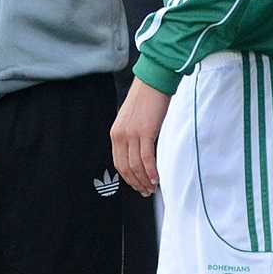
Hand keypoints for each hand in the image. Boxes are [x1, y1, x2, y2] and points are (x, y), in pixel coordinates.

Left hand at [111, 78, 169, 195]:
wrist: (152, 82)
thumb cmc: (145, 99)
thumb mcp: (131, 120)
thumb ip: (131, 137)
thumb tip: (138, 155)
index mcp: (115, 133)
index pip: (119, 163)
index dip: (129, 178)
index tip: (137, 185)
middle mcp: (120, 135)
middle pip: (126, 168)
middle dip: (137, 183)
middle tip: (146, 191)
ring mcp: (132, 134)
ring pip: (136, 166)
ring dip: (145, 180)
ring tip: (153, 187)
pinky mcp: (145, 132)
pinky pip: (147, 158)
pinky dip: (152, 171)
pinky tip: (157, 179)